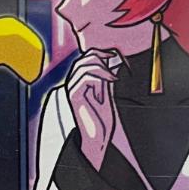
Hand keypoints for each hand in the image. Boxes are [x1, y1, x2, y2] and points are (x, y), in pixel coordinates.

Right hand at [67, 51, 116, 170]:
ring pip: (85, 65)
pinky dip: (100, 78)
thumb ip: (106, 76)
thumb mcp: (106, 91)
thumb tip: (113, 59)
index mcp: (79, 80)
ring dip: (103, 70)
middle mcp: (73, 82)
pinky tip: (108, 85)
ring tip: (113, 80)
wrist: (97, 137)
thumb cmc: (101, 118)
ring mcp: (72, 88)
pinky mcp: (74, 95)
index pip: (87, 56)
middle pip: (85, 57)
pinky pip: (86, 77)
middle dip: (103, 58)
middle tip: (116, 64)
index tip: (116, 56)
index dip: (101, 52)